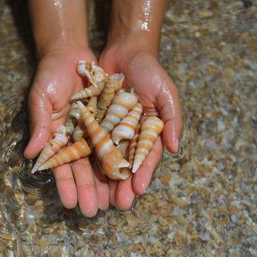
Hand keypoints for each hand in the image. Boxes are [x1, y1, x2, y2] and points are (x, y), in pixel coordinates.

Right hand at [24, 47, 108, 216]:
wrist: (71, 53)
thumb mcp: (41, 97)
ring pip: (101, 161)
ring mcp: (93, 131)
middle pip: (83, 169)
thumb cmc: (50, 75)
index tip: (70, 203)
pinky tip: (126, 175)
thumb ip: (39, 125)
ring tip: (113, 202)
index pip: (60, 166)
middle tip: (93, 212)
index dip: (65, 184)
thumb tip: (30, 154)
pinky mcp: (109, 121)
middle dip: (88, 190)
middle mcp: (76, 138)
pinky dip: (120, 158)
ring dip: (106, 182)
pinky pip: (116, 142)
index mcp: (57, 137)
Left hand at [99, 47, 182, 209]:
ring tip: (99, 199)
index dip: (143, 173)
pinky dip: (85, 158)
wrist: (125, 51)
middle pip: (125, 164)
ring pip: (105, 158)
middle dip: (122, 184)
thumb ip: (172, 120)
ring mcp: (110, 130)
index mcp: (148, 133)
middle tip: (118, 204)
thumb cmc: (150, 72)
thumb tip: (175, 149)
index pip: (147, 157)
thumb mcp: (166, 93)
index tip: (138, 190)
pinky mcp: (94, 123)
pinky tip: (80, 174)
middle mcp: (129, 135)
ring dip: (103, 179)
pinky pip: (89, 141)